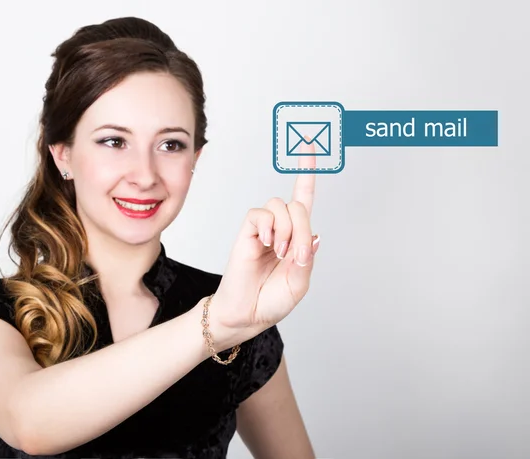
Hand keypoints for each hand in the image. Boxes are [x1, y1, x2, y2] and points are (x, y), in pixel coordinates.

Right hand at [210, 138, 319, 348]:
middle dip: (302, 229)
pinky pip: (261, 214)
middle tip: (294, 257)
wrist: (247, 314)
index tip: (309, 144)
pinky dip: (269, 228)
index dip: (307, 172)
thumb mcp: (299, 284)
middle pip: (298, 205)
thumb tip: (312, 235)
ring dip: (286, 230)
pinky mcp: (247, 231)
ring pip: (280, 205)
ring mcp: (263, 229)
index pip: (304, 198)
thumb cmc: (271, 301)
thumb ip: (307, 259)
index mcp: (297, 238)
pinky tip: (267, 244)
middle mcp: (281, 228)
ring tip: (279, 253)